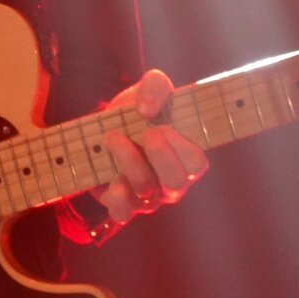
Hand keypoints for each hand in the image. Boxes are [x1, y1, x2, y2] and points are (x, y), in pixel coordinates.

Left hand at [93, 69, 207, 225]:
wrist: (101, 129)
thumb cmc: (136, 111)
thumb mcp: (148, 89)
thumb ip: (156, 86)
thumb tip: (147, 108)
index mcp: (184, 157)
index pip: (197, 163)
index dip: (182, 147)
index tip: (162, 126)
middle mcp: (170, 182)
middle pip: (176, 181)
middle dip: (159, 154)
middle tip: (146, 132)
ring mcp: (147, 196)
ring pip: (146, 190)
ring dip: (128, 159)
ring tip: (113, 136)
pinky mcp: (122, 204)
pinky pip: (123, 212)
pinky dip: (117, 196)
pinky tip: (111, 178)